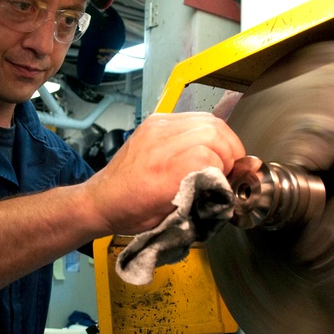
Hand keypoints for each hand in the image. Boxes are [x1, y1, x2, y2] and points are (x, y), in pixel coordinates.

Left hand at [83, 112, 248, 234]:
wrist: (102, 199)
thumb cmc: (132, 212)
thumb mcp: (170, 217)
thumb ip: (201, 197)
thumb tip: (229, 185)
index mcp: (160, 173)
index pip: (209, 158)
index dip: (224, 172)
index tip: (225, 184)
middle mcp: (158, 144)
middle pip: (213, 133)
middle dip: (230, 152)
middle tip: (229, 170)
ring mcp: (157, 127)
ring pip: (208, 121)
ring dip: (223, 139)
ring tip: (222, 158)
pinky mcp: (156, 120)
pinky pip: (195, 116)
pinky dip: (209, 131)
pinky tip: (208, 146)